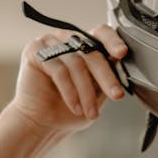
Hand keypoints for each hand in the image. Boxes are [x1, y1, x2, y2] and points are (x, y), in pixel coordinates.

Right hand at [11, 23, 127, 134]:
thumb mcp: (97, 93)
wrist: (43, 125)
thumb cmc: (69, 109)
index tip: (122, 54)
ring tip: (89, 112)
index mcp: (83, 44)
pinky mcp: (34, 52)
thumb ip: (108, 77)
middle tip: (116, 95)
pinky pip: (59, 70)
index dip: (113, 41)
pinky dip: (69, 91)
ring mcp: (48, 43)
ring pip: (76, 63)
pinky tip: (74, 107)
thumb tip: (121, 65)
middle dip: (106, 77)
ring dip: (86, 92)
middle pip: (91, 52)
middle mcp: (66, 39)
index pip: (100, 33)